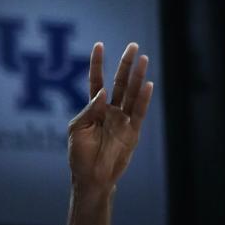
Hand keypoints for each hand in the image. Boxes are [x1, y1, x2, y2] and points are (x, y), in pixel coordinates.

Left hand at [68, 42, 153, 195]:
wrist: (91, 178)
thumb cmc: (80, 156)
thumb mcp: (77, 130)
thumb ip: (89, 110)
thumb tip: (102, 92)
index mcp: (95, 109)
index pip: (97, 81)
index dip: (97, 64)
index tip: (99, 45)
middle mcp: (111, 111)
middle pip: (120, 83)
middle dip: (125, 65)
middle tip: (133, 46)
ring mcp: (122, 120)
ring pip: (131, 95)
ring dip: (137, 77)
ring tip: (143, 59)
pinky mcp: (132, 132)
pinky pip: (138, 113)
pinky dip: (143, 100)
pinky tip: (147, 84)